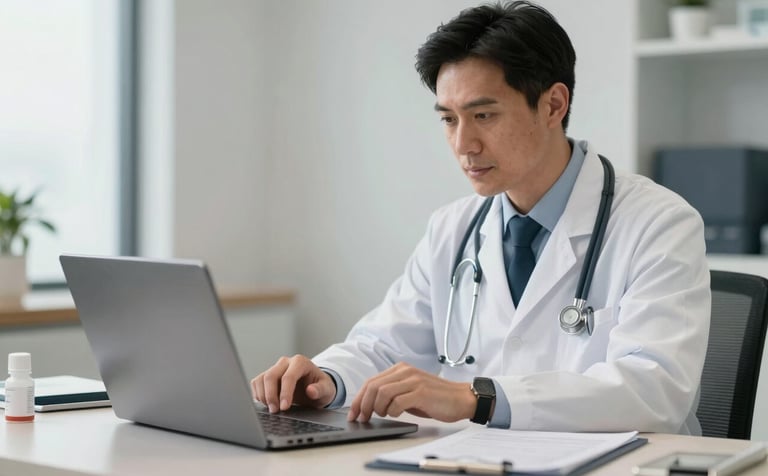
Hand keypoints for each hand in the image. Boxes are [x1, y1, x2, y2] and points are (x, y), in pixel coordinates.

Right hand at [251, 354, 336, 412]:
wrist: (314, 387)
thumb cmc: (320, 387)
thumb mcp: (327, 390)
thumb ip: (320, 390)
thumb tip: (311, 391)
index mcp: (300, 362)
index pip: (288, 377)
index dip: (285, 393)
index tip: (284, 407)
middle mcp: (286, 362)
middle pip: (271, 376)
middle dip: (271, 395)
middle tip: (275, 411)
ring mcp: (275, 368)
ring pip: (261, 379)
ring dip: (263, 396)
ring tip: (272, 409)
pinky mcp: (267, 375)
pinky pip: (257, 383)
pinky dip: (258, 394)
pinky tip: (266, 404)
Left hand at [347, 362, 475, 422]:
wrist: (461, 398)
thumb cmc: (435, 398)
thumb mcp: (410, 391)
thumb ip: (393, 392)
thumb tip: (370, 404)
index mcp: (400, 369)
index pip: (371, 381)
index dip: (359, 398)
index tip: (353, 413)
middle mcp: (405, 371)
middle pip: (373, 386)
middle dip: (363, 404)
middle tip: (362, 418)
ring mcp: (413, 380)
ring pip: (382, 392)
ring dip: (377, 408)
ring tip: (382, 415)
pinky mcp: (421, 392)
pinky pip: (397, 402)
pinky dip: (392, 411)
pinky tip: (396, 414)